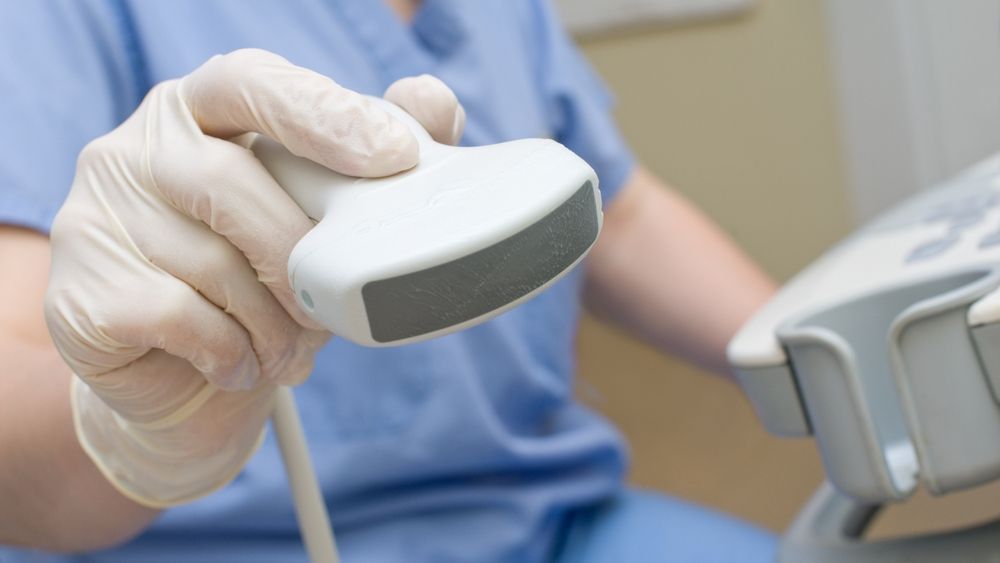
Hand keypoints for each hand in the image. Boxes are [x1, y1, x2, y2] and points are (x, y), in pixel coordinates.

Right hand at [44, 49, 465, 507]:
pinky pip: (179, 317)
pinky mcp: (80, 293)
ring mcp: (99, 217)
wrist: (184, 381)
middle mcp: (137, 150)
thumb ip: (376, 155)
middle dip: (300, 255)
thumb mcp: (321, 219)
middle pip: (230, 182)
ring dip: (276, 321)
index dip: (324, 114)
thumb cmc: (261, 281)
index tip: (394, 155)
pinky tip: (244, 365)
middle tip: (333, 306)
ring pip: (210, 262)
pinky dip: (233, 351)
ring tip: (295, 350)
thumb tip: (431, 102)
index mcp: (201, 112)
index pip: (253, 84)